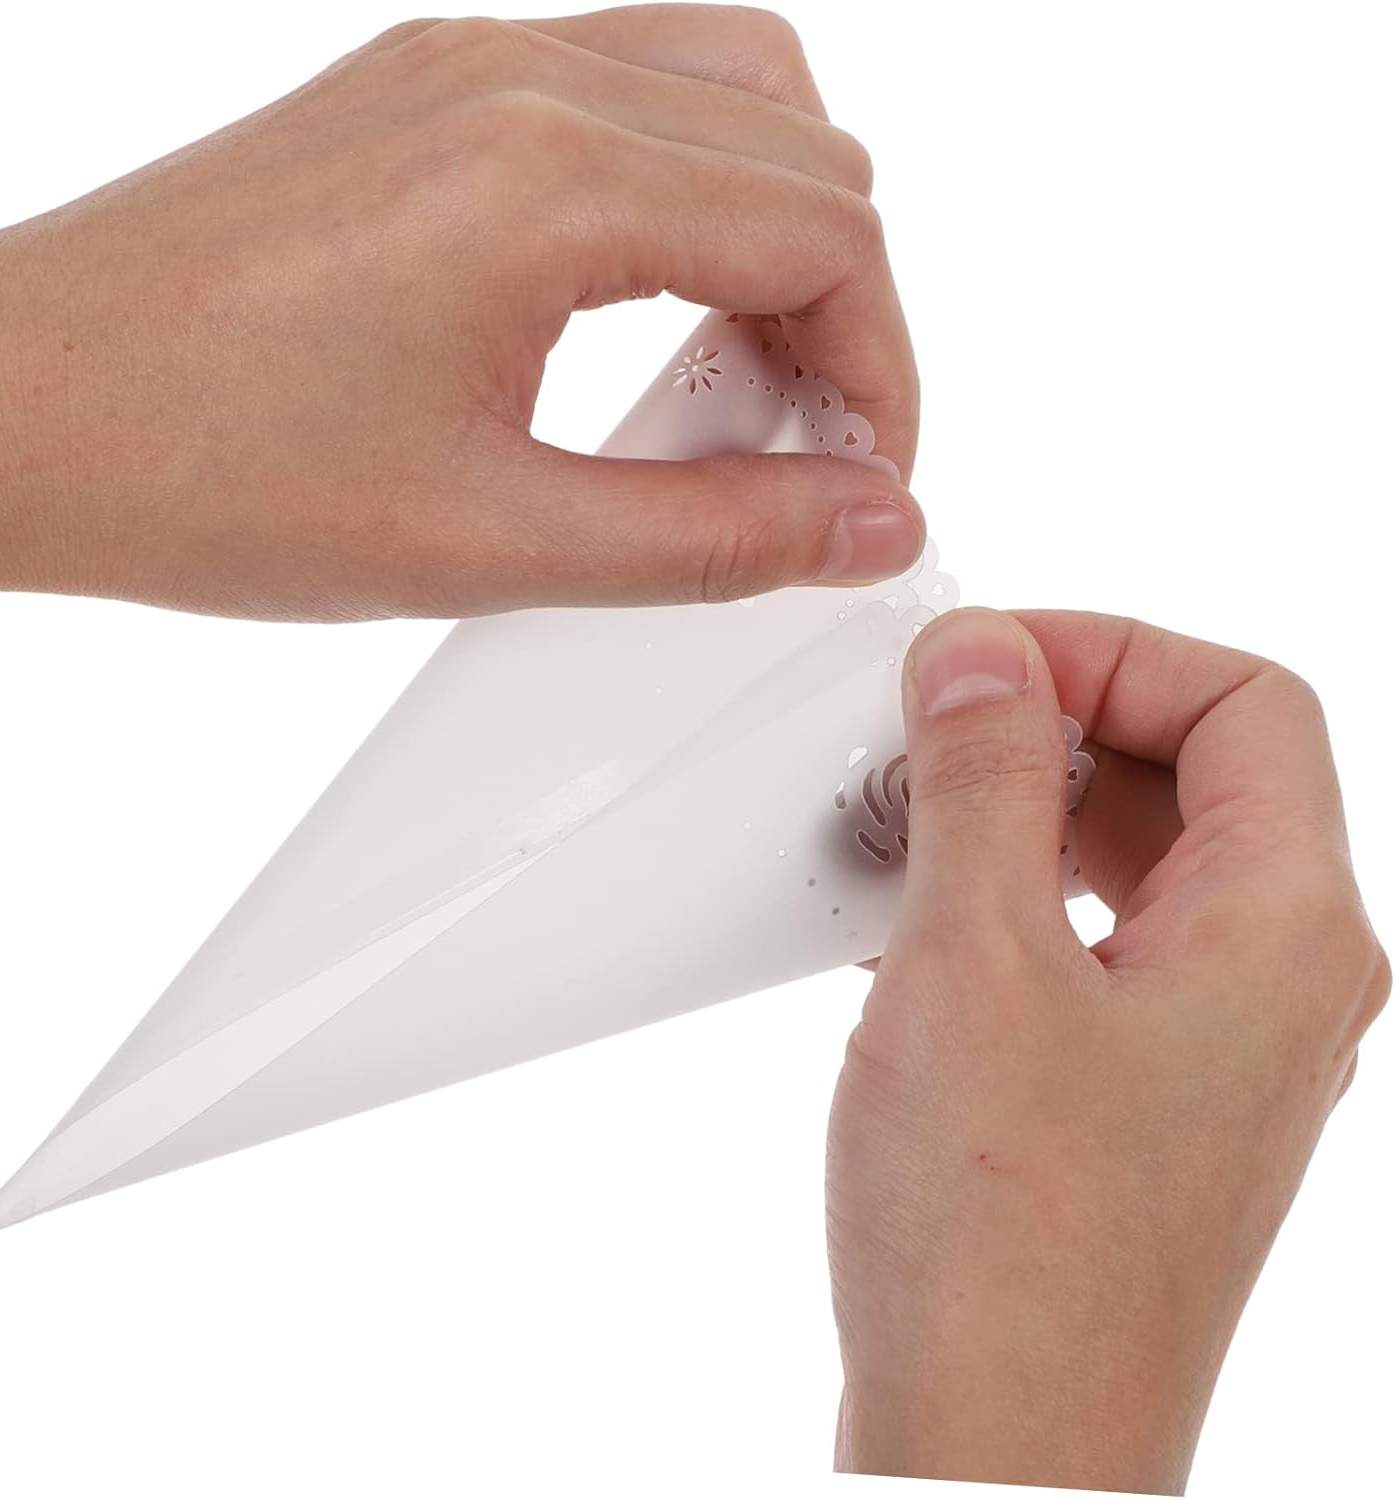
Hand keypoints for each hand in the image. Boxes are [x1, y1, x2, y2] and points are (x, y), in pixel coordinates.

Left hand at [0, 7, 921, 619]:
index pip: (832, 237)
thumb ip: (712, 536)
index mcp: (548, 174)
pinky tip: (630, 324)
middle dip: (844, 312)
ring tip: (718, 389)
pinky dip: (683, 208)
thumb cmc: (201, 467)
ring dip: (774, 244)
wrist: (13, 410)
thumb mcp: (494, 540)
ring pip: (734, 100)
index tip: (859, 486)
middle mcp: (518, 77)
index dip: (883, 378)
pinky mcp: (423, 91)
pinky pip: (627, 101)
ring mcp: (465, 66)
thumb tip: (863, 524)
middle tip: (793, 452)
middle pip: (809, 153)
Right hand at [826, 607, 1387, 1492]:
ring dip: (1021, 818)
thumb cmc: (1004, 1247)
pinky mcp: (1132, 1101)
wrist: (991, 1449)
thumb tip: (985, 658)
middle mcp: (1273, 988)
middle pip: (1196, 774)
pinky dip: (1006, 904)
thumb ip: (985, 783)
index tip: (989, 663)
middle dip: (1058, 729)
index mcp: (1282, 932)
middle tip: (934, 730)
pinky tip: (912, 925)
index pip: (1244, 701)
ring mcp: (1207, 1052)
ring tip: (908, 823)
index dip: (1112, 650)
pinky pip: (1090, 947)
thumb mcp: (976, 962)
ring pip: (1136, 863)